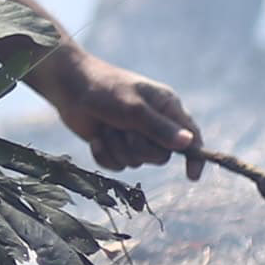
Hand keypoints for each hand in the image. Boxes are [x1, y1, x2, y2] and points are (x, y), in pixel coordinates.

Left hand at [28, 44, 199, 170]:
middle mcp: (154, 123)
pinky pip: (117, 166)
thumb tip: (189, 143)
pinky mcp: (115, 146)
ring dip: (118, 148)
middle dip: (138, 147)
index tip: (192, 175)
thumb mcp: (134, 109)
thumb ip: (160, 128)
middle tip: (124, 129)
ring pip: (137, 162)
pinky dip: (105, 154)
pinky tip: (96, 138)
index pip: (191, 135)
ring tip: (107, 127)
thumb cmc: (105, 91)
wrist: (69, 89)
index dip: (194, 156)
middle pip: (160, 156)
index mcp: (166, 108)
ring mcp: (134, 136)